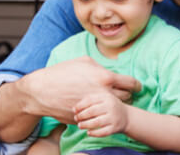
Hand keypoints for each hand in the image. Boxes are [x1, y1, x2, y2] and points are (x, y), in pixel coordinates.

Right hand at [20, 56, 139, 123]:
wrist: (42, 91)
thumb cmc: (62, 73)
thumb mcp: (84, 61)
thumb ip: (101, 66)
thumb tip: (111, 71)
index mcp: (105, 78)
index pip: (131, 84)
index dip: (136, 85)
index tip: (137, 87)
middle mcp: (103, 94)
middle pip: (126, 98)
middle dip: (127, 95)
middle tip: (124, 93)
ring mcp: (95, 108)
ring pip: (115, 109)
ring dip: (115, 104)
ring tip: (110, 100)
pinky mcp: (88, 118)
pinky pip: (100, 115)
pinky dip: (100, 111)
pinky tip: (95, 106)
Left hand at [74, 90, 128, 136]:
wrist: (126, 116)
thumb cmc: (109, 107)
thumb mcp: (103, 99)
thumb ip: (90, 100)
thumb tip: (75, 108)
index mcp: (107, 97)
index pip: (90, 100)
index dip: (80, 106)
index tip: (74, 110)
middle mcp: (111, 106)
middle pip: (92, 111)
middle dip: (81, 115)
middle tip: (76, 118)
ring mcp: (113, 117)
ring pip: (96, 122)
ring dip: (85, 124)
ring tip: (80, 125)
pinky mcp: (115, 128)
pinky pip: (102, 132)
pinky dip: (94, 133)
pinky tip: (88, 132)